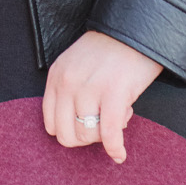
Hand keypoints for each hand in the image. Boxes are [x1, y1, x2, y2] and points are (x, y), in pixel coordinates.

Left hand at [43, 31, 162, 163]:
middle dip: (86, 139)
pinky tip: (120, 154)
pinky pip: (109, 134)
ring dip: (104, 137)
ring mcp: (89, 87)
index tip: (86, 126)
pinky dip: (115, 149)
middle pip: (65, 134)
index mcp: (56, 75)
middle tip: (103, 126)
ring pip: (87, 136)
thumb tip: (75, 127)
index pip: (50, 122)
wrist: (135, 31)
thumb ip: (69, 92)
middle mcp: (67, 82)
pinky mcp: (113, 93)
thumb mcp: (76, 66)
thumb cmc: (109, 52)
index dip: (69, 131)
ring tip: (118, 118)